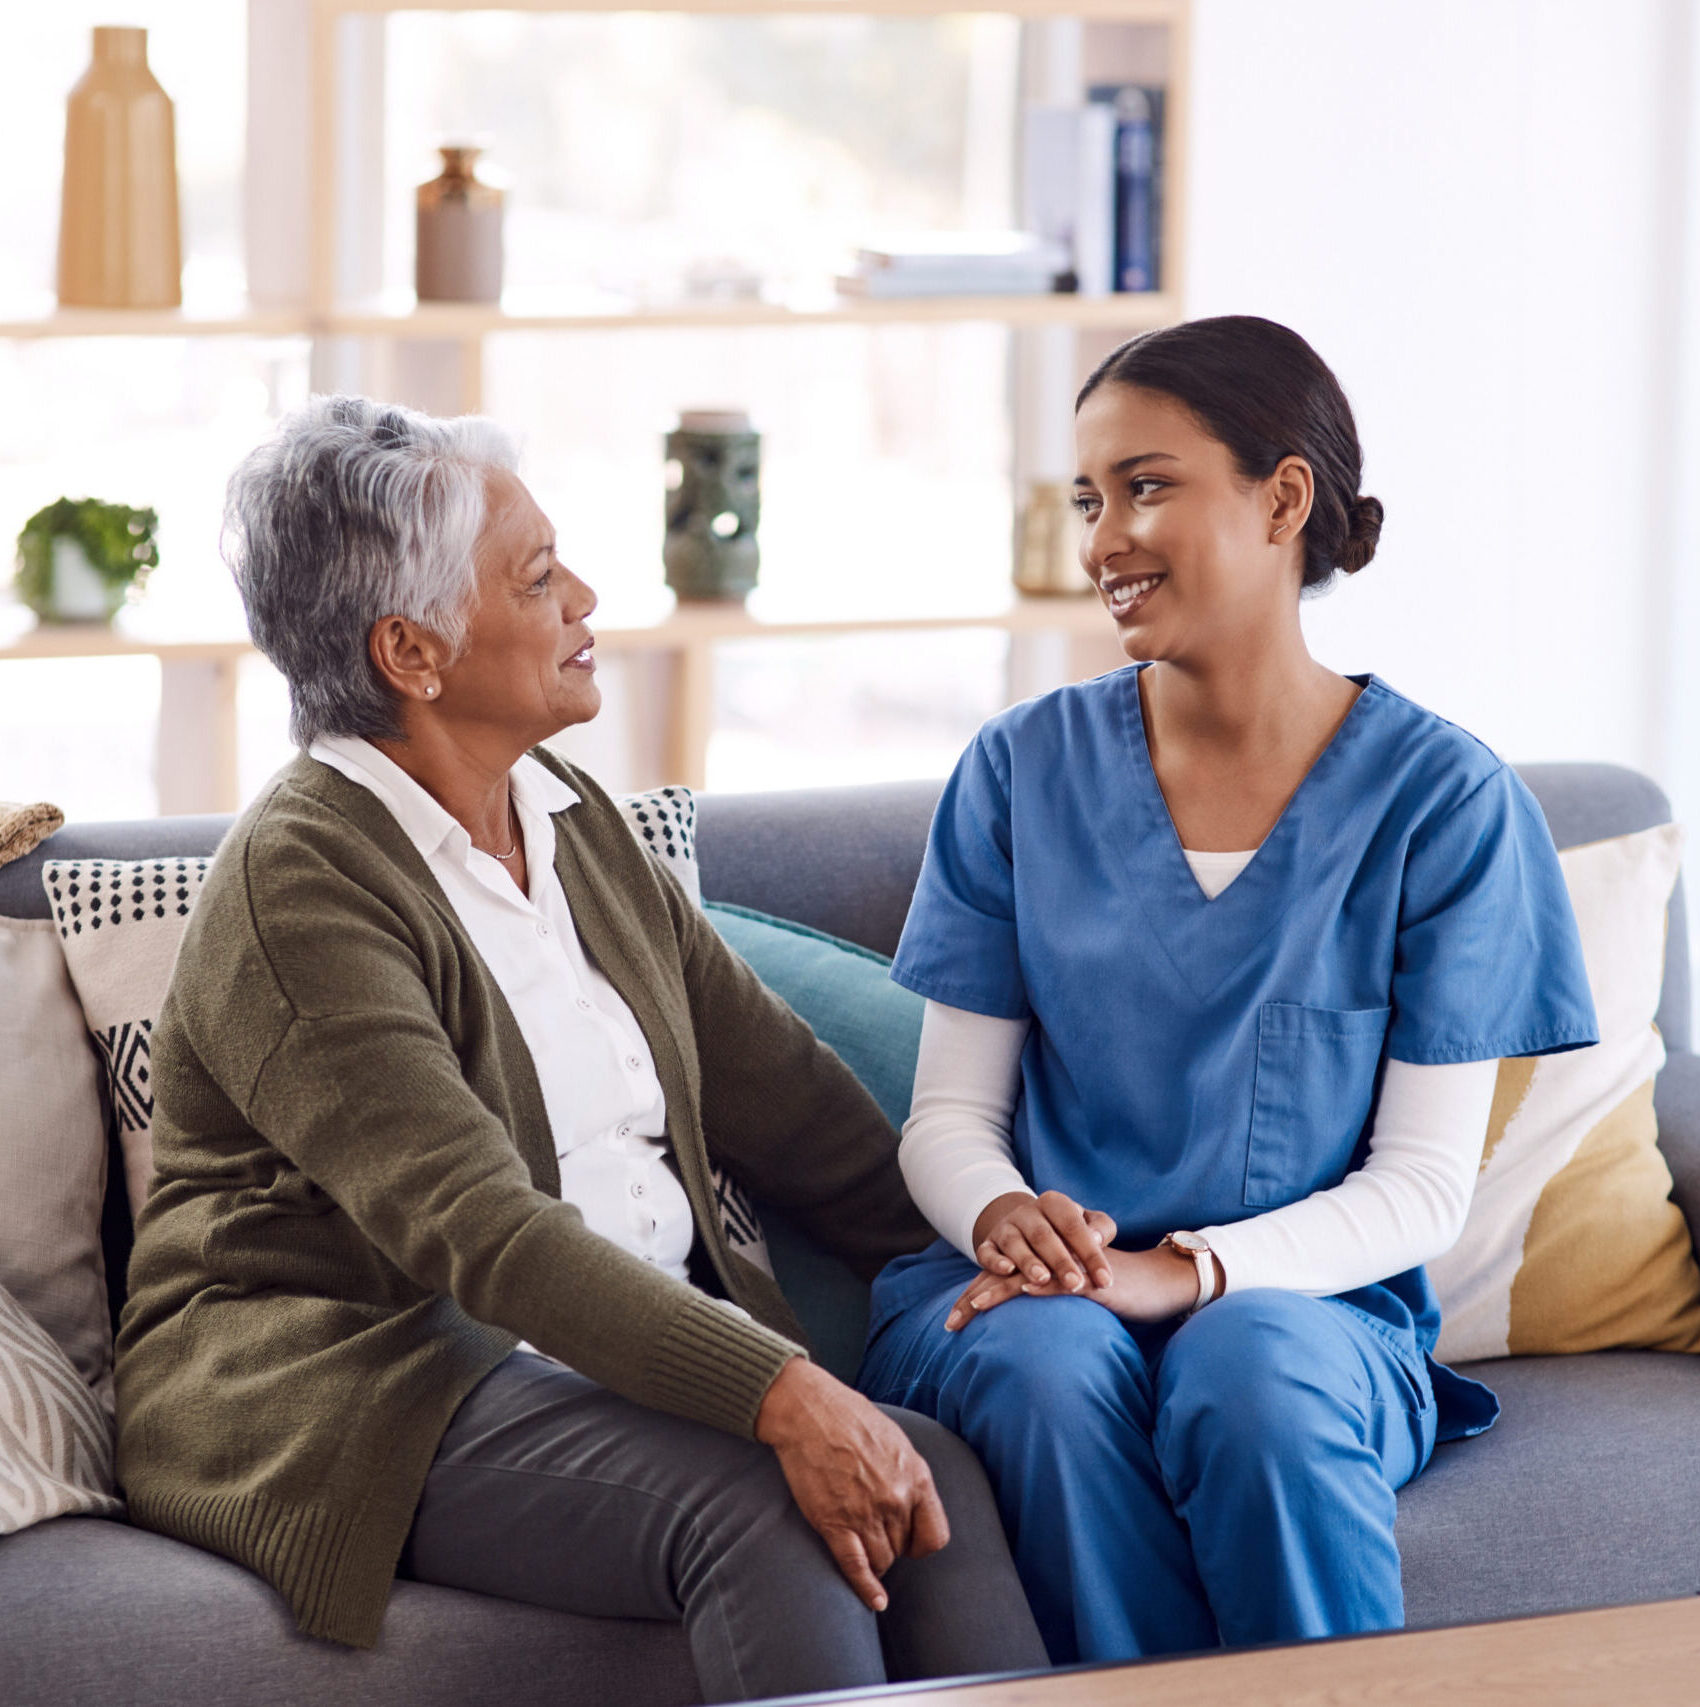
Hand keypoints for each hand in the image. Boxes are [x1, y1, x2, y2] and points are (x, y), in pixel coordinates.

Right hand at [755, 1357, 948, 1612]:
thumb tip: (913, 1501)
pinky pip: (856, 1567)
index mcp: (915, 1477)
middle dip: (891, 1545)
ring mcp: (866, 1514)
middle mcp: (895, 1500)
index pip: (934, 1535)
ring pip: (882, 1561)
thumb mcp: (895, 1440)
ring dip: (876, 1561)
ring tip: (862, 1548)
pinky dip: (866, 1588)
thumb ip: (908, 1475)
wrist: (809, 1411)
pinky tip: (875, 1602)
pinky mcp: (834, 1524)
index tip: (908, 1542)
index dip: (920, 1544)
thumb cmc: (850, 1418)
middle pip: (902, 1549)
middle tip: (872, 1531)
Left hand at [945, 1243, 1208, 1329]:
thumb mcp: (1073, 1303)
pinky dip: (1044, 1285)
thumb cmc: (1114, 1295)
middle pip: (1005, 1277)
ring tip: (976, 1306)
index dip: (975, 1299)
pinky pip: (1064, 1280)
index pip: (1002, 1281)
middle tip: (950, 1323)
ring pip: (1028, 1275)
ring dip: (1000, 1290)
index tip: (951, 1323)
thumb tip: (1017, 1337)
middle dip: (975, 1299)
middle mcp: (1052, 1263)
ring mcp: (1071, 1268)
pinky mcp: (1092, 1277)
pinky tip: (1026, 1290)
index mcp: (1043, 1269)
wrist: (1155, 1283)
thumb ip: (1046, 1309)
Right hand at [970, 1189, 1116, 1294]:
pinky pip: (986, 1251)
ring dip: (1027, 1261)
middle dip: (1060, 1260)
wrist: (1027, 1226)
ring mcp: (1006, 1227)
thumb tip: (1097, 1238)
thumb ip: (1100, 1228)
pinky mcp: (988, 1244)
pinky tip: (1007, 1271)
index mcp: (1055, 1203)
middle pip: (1043, 1234)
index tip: (1106, 1281)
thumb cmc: (1067, 1231)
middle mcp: (1028, 1212)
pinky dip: (994, 1261)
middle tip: (1076, 1284)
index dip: (1091, 1253)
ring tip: (1042, 1279)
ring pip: (1014, 1242)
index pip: (1074, 1226)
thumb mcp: (1088, 1223)